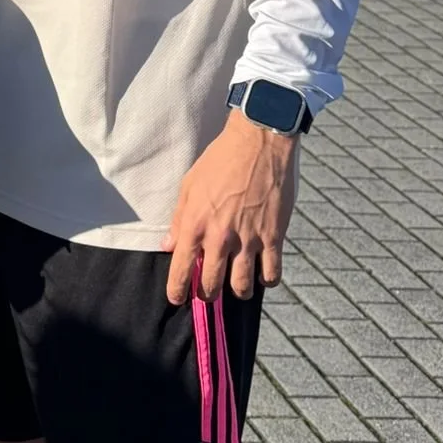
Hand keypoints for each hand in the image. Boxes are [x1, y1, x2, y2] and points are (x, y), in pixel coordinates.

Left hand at [163, 108, 299, 303]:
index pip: (181, 269)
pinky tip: (262, 274)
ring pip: (242, 286)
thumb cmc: (219, 161)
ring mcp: (249, 239)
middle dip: (207, 294)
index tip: (177, 299)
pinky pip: (271, 273)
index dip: (177, 290)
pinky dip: (266, 280)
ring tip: (237, 285)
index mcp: (195, 224)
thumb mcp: (189, 185)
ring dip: (238, 291)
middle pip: (212, 285)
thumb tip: (168, 245)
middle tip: (208, 293)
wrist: (257, 143)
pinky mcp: (273, 237)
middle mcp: (220, 237)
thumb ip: (179, 219)